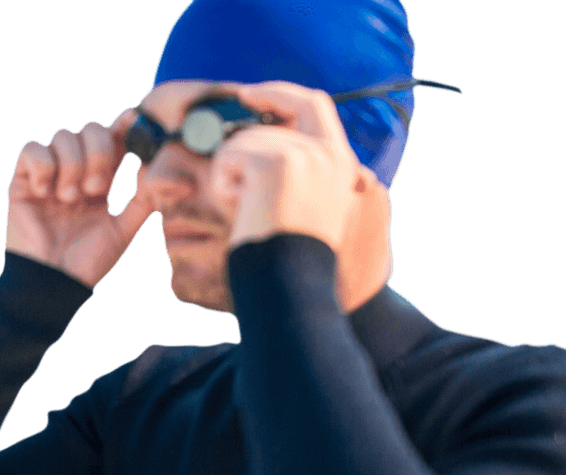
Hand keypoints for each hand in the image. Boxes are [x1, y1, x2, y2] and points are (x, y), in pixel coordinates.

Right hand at [5, 110, 154, 287]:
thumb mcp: (125, 228)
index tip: (133, 121)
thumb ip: (144, 198)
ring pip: (63, 136)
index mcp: (103, 176)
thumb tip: (161, 167)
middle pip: (91, 129)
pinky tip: (45, 193)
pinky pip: (32, 149)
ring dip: (72, 166)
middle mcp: (77, 168)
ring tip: (70, 199)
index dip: (125, 126)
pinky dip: (44, 166)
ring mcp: (51, 172)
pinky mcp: (23, 178)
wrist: (54, 281)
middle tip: (96, 189)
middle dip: (99, 154)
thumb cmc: (89, 259)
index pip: (115, 138)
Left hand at [212, 82, 392, 308]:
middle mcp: (327, 154)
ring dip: (232, 180)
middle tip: (243, 200)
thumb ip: (303, 174)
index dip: (280, 94)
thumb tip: (265, 147)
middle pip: (265, 127)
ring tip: (252, 216)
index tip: (250, 94)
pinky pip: (228, 158)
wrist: (295, 290)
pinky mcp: (276, 163)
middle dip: (240, 158)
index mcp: (342, 164)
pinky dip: (224, 188)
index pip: (314, 104)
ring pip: (241, 143)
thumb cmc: (296, 265)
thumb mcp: (312, 212)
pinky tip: (242, 214)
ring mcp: (304, 155)